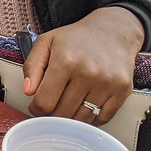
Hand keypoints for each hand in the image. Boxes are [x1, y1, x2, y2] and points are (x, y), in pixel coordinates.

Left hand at [22, 7, 143, 124]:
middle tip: (52, 106)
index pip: (45, 102)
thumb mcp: (46, 42)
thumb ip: (31, 66)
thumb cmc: (76, 38)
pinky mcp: (122, 90)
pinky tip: (84, 107)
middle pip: (63, 114)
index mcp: (65, 61)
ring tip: (67, 106)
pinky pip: (102, 119)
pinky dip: (91, 119)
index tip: (36, 106)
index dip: (36, 108)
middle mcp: (87, 73)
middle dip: (52, 114)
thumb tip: (28, 90)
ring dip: (71, 119)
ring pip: (82, 119)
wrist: (113, 30)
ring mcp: (107, 83)